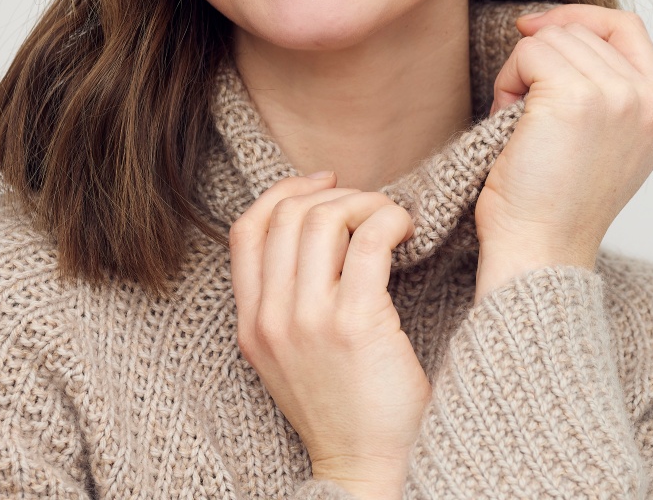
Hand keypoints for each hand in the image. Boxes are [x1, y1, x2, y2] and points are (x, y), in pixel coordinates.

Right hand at [230, 173, 431, 499]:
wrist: (366, 467)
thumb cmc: (341, 404)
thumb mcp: (289, 353)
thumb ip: (286, 297)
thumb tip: (319, 223)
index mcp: (250, 323)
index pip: (245, 229)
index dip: (284, 192)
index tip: (324, 185)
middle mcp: (272, 319)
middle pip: (290, 216)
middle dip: (335, 195)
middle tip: (369, 206)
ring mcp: (309, 321)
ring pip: (326, 219)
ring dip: (366, 203)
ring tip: (392, 218)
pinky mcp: (355, 324)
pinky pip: (369, 240)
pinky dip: (390, 218)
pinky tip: (407, 229)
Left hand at [475, 5, 652, 299]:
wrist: (537, 248)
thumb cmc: (550, 200)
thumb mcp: (595, 136)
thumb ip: (596, 83)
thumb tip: (546, 25)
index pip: (626, 28)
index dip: (578, 18)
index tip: (536, 31)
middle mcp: (649, 101)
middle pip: (581, 30)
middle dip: (540, 59)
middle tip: (524, 113)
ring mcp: (618, 97)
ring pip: (552, 38)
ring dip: (521, 72)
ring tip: (519, 123)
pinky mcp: (578, 97)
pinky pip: (529, 51)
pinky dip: (508, 80)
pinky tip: (508, 120)